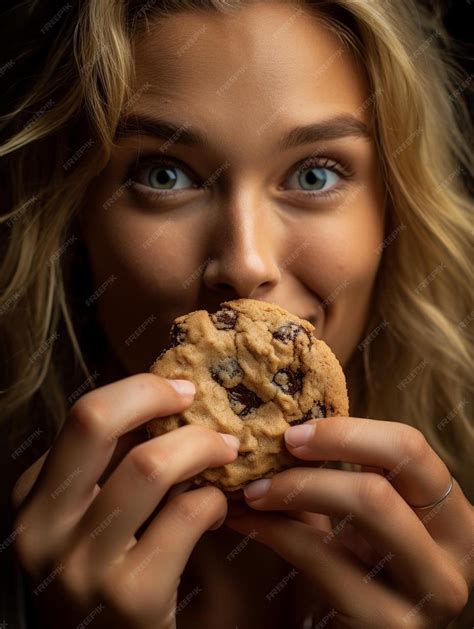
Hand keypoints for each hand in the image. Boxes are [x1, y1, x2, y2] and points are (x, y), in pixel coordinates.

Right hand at [11, 373, 239, 628]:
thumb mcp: (88, 515)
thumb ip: (111, 465)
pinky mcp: (131, 596)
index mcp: (33, 498)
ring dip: (201, 447)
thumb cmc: (107, 574)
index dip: (139, 391)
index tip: (179, 390)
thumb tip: (164, 399)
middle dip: (155, 394)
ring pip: (150, 464)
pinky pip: (187, 513)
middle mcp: (43, 527)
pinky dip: (214, 499)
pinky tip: (216, 509)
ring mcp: (82, 564)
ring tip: (224, 453)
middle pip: (94, 418)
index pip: (84, 414)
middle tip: (197, 400)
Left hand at [225, 416, 473, 627]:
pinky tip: (247, 522)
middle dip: (330, 445)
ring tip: (253, 489)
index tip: (295, 431)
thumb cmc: (356, 574)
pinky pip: (324, 556)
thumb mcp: (362, 523)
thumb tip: (289, 426)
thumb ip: (343, 477)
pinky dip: (275, 530)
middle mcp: (456, 553)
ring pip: (368, 500)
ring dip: (297, 485)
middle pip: (399, 462)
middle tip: (279, 446)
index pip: (411, 447)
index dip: (349, 431)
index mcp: (453, 516)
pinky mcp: (390, 625)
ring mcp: (430, 593)